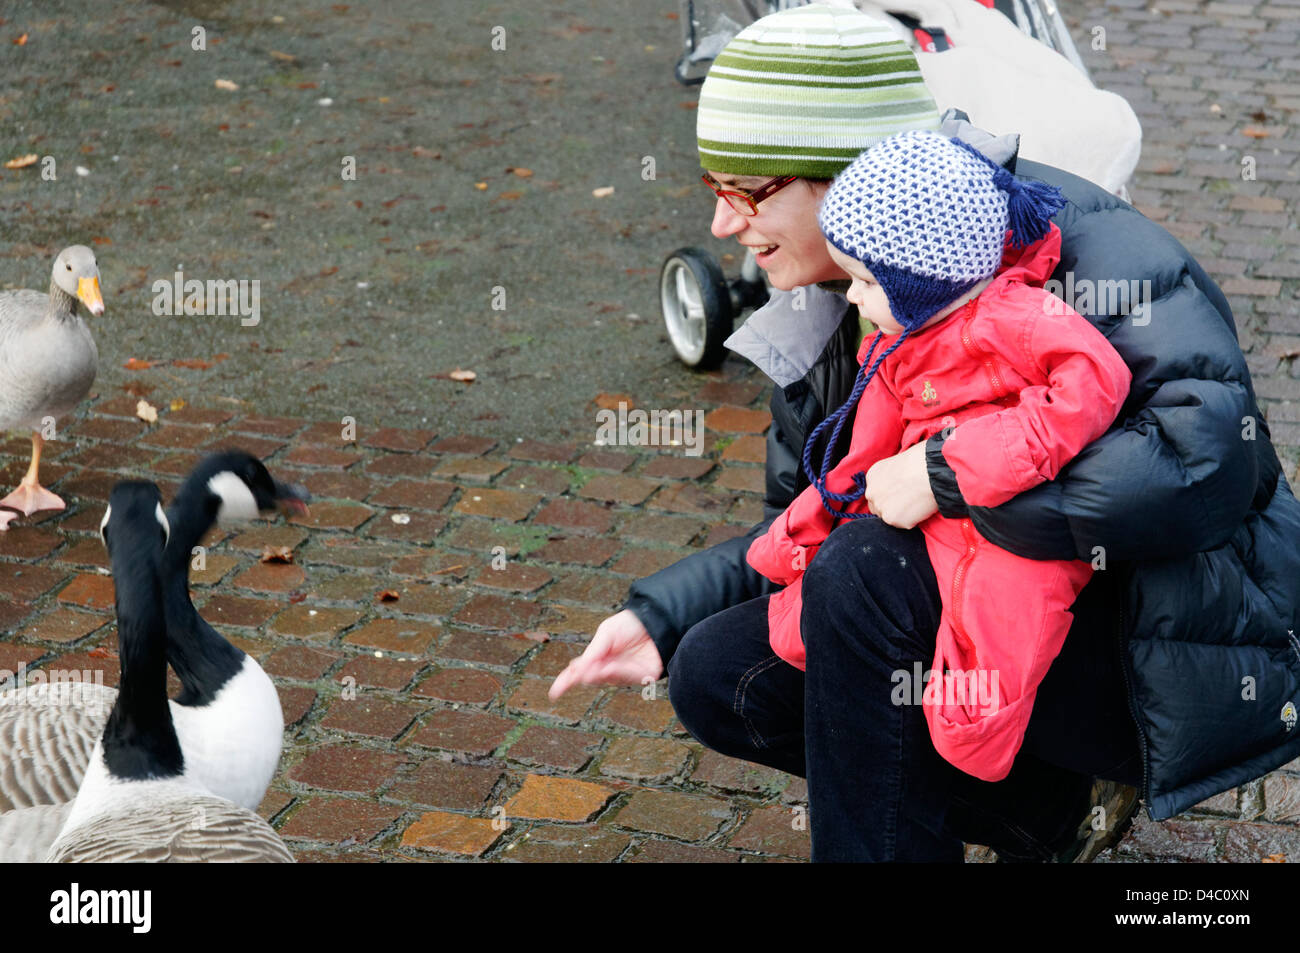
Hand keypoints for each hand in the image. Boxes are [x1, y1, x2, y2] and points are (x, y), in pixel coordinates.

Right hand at [548, 609, 663, 698]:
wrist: (657, 618)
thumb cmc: (630, 624)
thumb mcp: (606, 632)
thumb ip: (594, 650)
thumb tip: (578, 669)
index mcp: (598, 657)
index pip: (579, 672)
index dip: (566, 682)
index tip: (555, 692)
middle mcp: (610, 668)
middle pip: (592, 678)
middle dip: (585, 676)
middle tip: (577, 673)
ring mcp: (626, 674)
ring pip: (609, 679)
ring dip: (601, 674)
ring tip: (595, 668)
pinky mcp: (643, 676)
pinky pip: (628, 678)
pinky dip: (617, 673)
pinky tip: (609, 667)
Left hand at [862, 440, 938, 528]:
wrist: (930, 471)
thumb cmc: (921, 461)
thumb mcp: (899, 463)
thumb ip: (892, 476)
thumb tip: (900, 483)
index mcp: (872, 476)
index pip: (876, 493)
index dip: (890, 495)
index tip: (902, 494)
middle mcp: (872, 492)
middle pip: (878, 507)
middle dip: (892, 507)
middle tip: (909, 501)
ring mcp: (880, 507)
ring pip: (890, 517)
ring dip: (902, 514)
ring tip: (917, 503)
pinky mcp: (892, 519)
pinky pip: (903, 524)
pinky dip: (913, 520)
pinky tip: (921, 507)